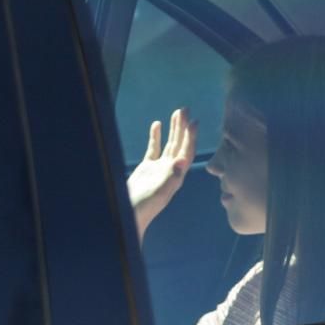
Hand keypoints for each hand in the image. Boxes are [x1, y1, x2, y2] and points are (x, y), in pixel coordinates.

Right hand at [127, 108, 196, 242]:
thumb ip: (171, 176)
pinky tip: (157, 124)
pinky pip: (154, 148)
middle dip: (184, 127)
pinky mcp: (147, 169)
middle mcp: (171, 170)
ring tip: (177, 112)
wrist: (130, 215)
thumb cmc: (145, 206)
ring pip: (169, 144)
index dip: (191, 137)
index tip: (194, 122)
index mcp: (176, 175)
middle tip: (186, 109)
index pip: (186, 151)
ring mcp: (159, 168)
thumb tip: (182, 161)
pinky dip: (156, 136)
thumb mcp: (159, 191)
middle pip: (180, 144)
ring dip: (174, 129)